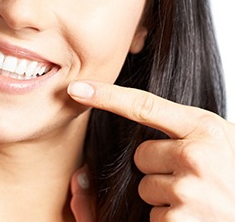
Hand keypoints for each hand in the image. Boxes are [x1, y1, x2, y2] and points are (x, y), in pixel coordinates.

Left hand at [68, 81, 234, 220]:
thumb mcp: (218, 140)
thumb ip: (182, 131)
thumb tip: (137, 138)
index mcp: (203, 127)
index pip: (143, 105)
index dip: (106, 95)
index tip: (77, 88)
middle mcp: (196, 155)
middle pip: (140, 155)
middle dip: (156, 168)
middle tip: (190, 177)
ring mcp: (190, 190)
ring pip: (145, 187)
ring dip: (165, 195)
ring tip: (198, 198)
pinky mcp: (183, 221)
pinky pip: (155, 215)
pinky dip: (170, 218)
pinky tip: (197, 217)